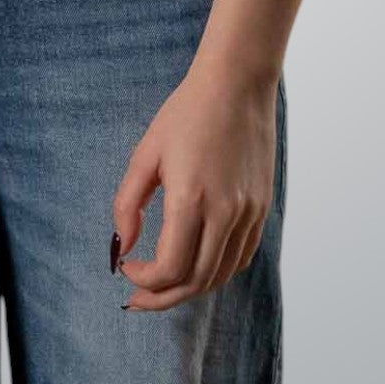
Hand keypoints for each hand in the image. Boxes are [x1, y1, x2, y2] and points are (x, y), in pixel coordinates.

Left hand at [111, 60, 275, 310]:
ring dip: (189, 288)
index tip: (126, 268)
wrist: (237, 84)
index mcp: (191, 198)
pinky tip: (195, 265)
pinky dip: (216, 271)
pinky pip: (240, 257)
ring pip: (220, 275)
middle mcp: (225, 212)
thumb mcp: (146, 153)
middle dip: (162, 297)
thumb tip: (123, 246)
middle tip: (137, 299)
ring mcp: (248, 212)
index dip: (144, 281)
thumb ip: (128, 203)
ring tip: (163, 287)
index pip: (170, 268)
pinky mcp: (261, 208)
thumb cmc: (186, 113)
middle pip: (196, 281)